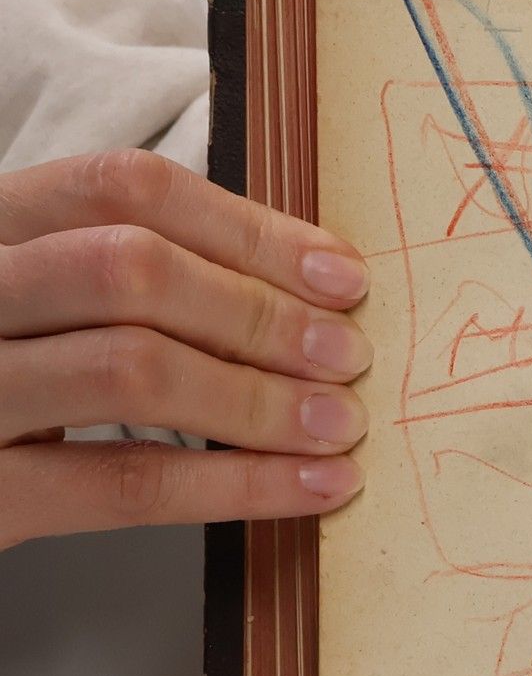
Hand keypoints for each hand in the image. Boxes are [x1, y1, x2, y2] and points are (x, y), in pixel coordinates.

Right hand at [0, 150, 371, 550]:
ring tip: (338, 423)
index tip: (341, 275)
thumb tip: (310, 291)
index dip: (248, 229)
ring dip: (259, 400)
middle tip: (348, 355)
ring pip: (130, 371)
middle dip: (260, 314)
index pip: (122, 189)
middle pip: (130, 271)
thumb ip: (131, 279)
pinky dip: (238, 484)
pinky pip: (124, 483)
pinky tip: (312, 486)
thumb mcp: (39, 302)